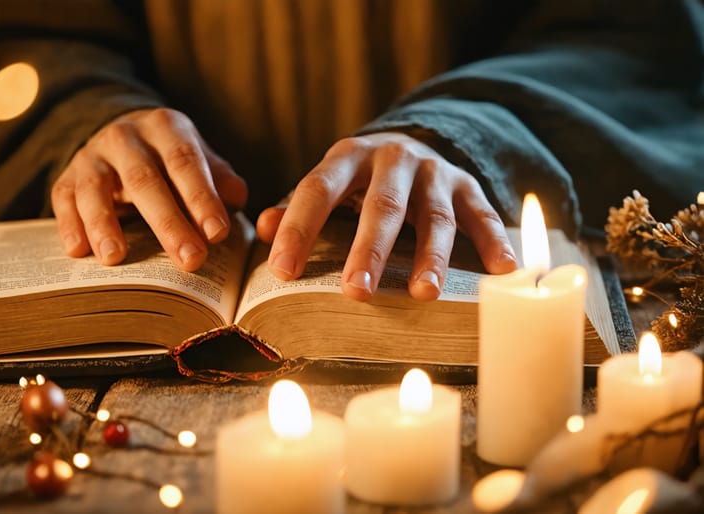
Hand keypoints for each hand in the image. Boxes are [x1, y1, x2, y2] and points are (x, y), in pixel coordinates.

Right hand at [51, 108, 247, 270]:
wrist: (123, 138)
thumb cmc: (171, 160)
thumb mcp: (200, 160)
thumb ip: (220, 180)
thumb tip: (236, 199)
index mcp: (165, 128)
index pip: (185, 162)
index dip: (202, 198)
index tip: (217, 234)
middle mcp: (125, 136)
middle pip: (145, 180)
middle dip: (168, 223)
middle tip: (189, 260)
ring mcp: (92, 155)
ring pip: (95, 188)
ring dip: (104, 224)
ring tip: (115, 258)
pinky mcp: (67, 177)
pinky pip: (64, 199)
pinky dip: (68, 225)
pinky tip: (76, 251)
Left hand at [256, 132, 516, 300]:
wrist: (413, 143)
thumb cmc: (358, 181)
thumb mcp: (326, 186)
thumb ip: (296, 208)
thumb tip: (264, 229)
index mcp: (347, 158)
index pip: (317, 190)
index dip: (299, 230)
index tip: (283, 272)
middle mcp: (393, 158)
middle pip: (382, 207)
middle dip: (368, 251)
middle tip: (355, 293)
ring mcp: (434, 172)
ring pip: (434, 216)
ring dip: (431, 256)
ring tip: (423, 294)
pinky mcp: (467, 185)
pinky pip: (482, 215)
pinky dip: (493, 241)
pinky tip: (502, 270)